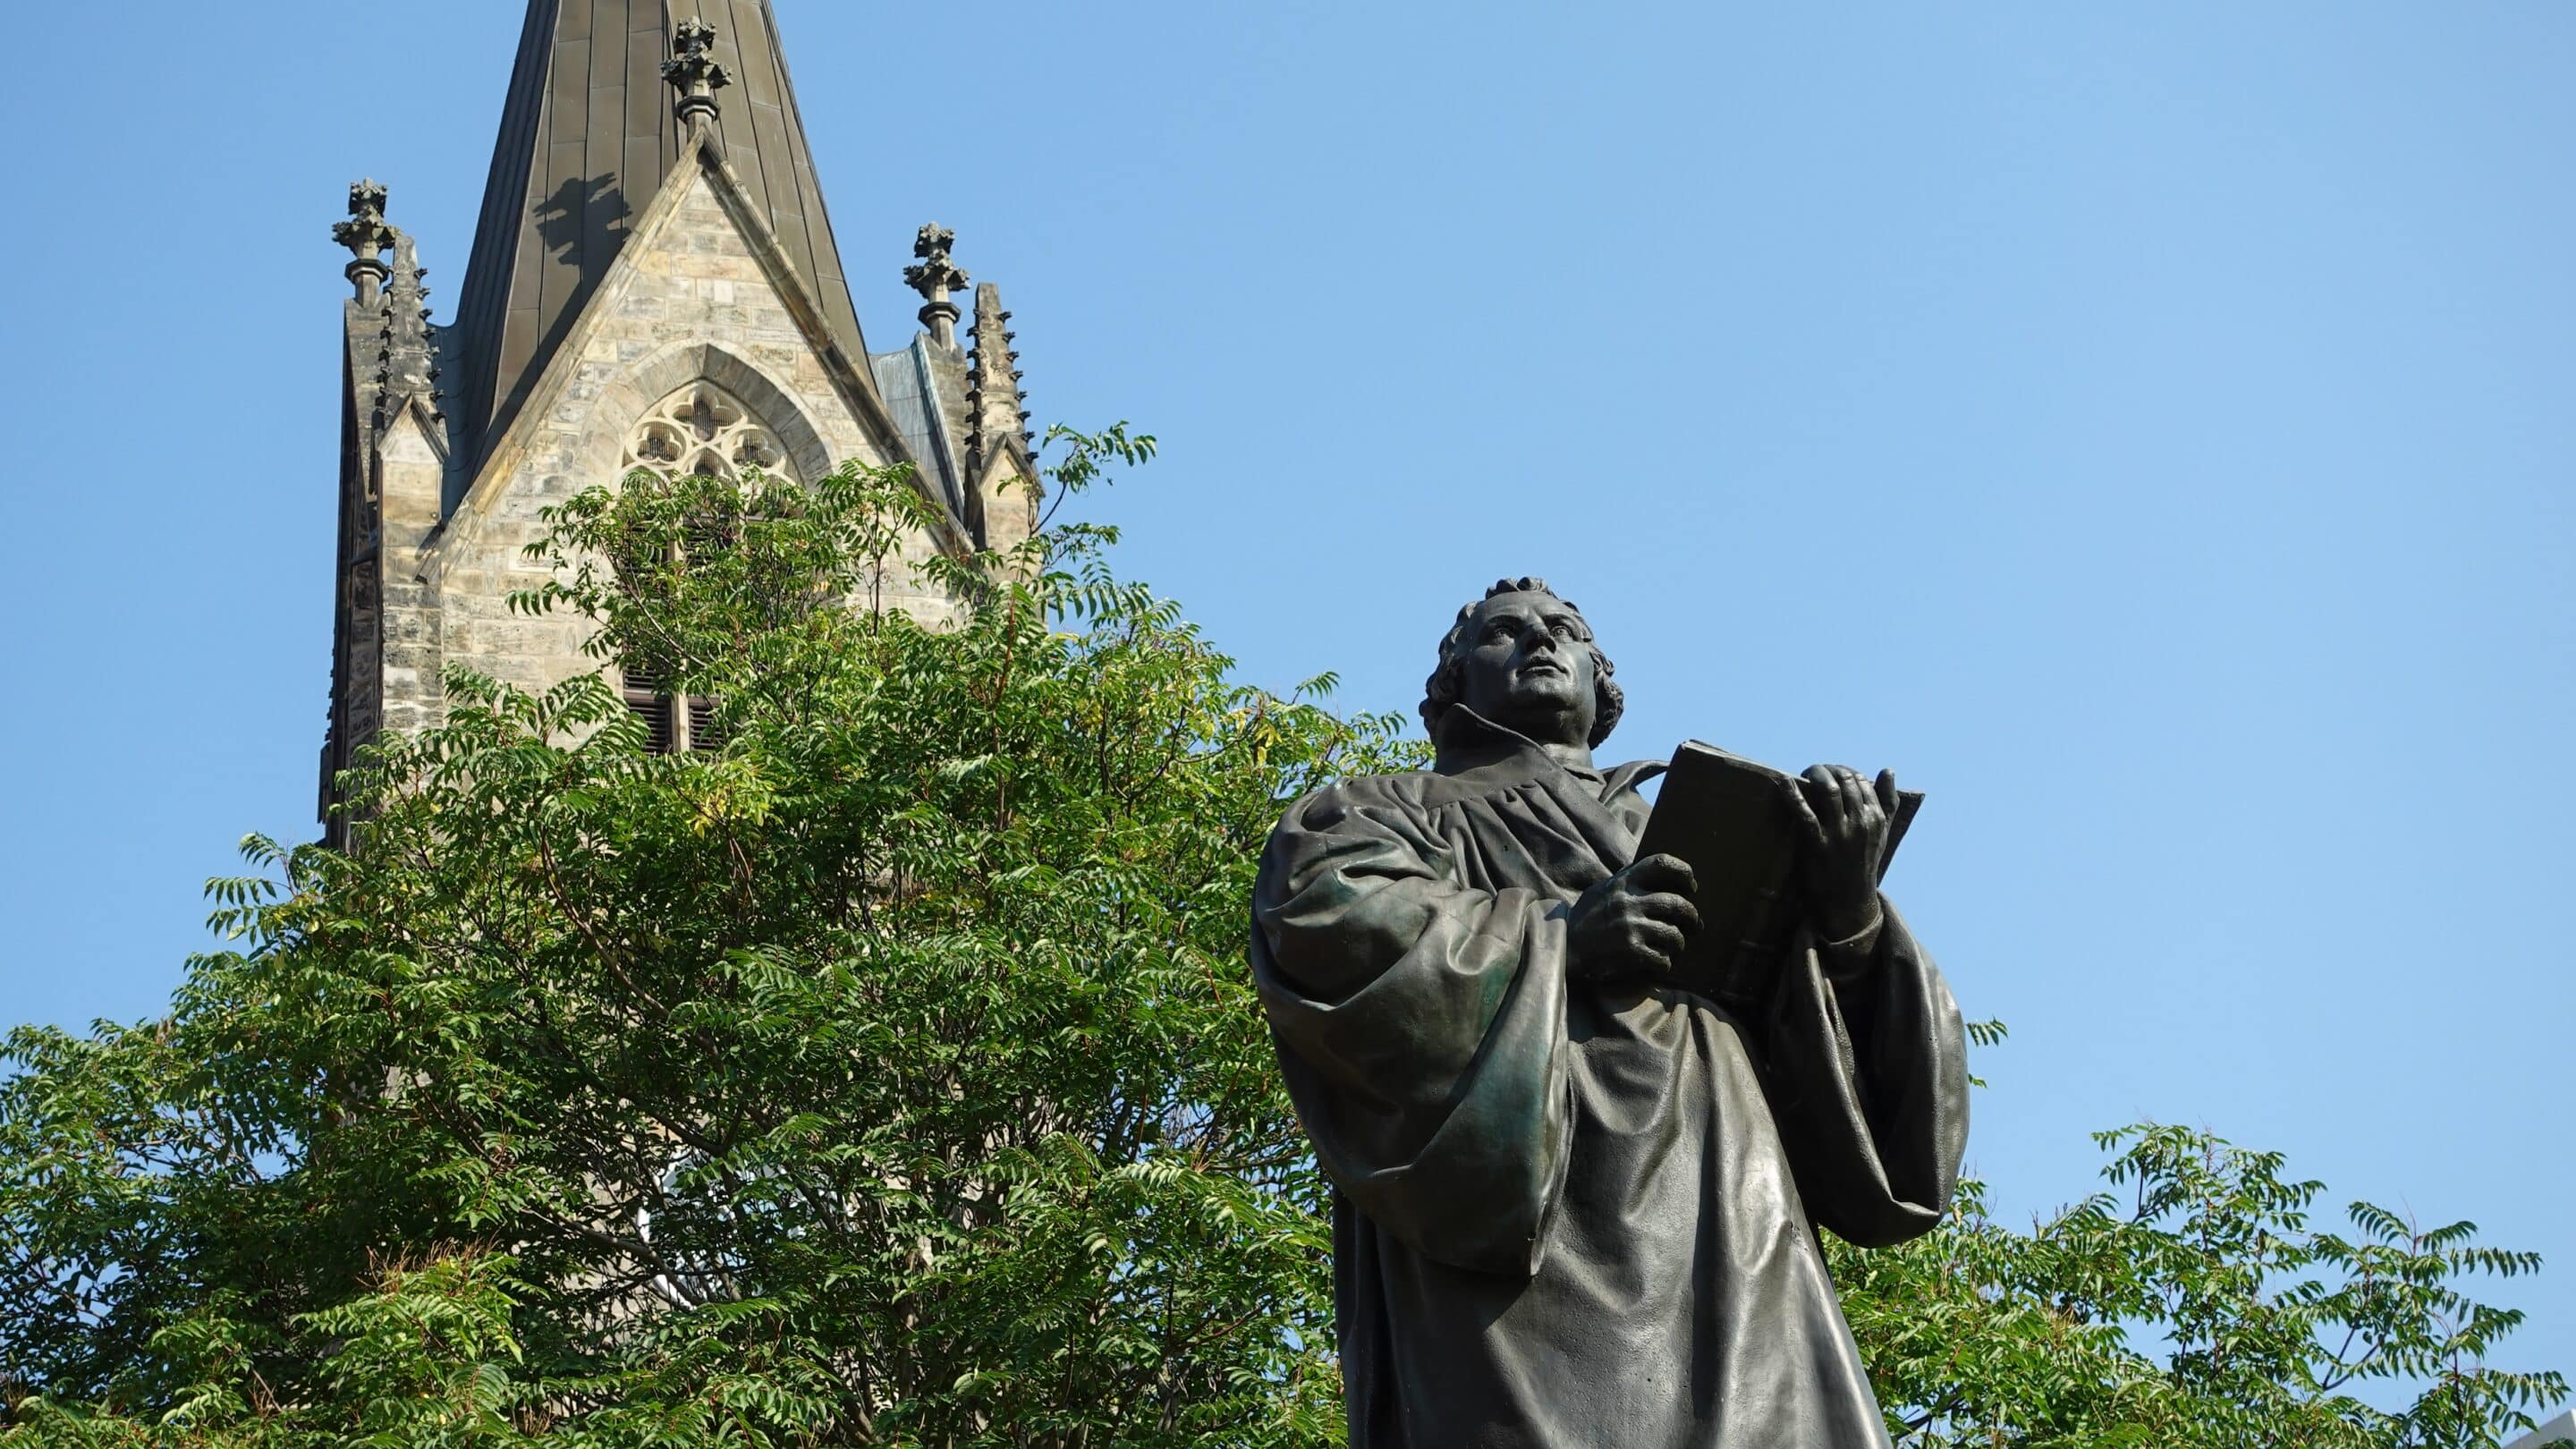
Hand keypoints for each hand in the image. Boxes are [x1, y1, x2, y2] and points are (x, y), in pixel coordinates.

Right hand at [1567, 854, 1702, 982]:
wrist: (1562, 945)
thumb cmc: (1586, 918)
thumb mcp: (1603, 890)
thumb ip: (1629, 883)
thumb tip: (1666, 887)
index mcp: (1622, 882)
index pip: (1661, 864)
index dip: (1683, 872)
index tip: (1691, 885)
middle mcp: (1628, 901)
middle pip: (1677, 903)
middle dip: (1691, 916)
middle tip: (1694, 924)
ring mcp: (1630, 926)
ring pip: (1674, 934)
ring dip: (1679, 943)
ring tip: (1675, 946)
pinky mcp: (1630, 951)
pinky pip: (1663, 958)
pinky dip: (1665, 962)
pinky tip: (1659, 962)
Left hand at [1785, 765, 1895, 940]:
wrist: (1850, 901)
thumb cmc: (1864, 863)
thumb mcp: (1882, 833)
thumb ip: (1888, 801)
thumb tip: (1889, 770)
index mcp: (1876, 818)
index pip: (1861, 780)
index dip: (1844, 771)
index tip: (1832, 773)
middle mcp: (1861, 822)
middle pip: (1845, 780)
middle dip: (1828, 769)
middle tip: (1815, 771)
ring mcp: (1839, 833)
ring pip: (1829, 790)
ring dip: (1815, 774)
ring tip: (1805, 773)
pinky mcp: (1818, 844)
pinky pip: (1804, 813)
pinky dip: (1793, 794)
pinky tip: (1783, 781)